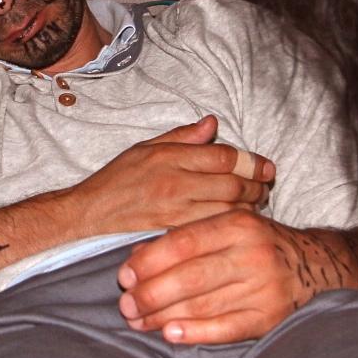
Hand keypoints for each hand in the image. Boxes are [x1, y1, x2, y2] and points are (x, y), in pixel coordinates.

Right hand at [64, 116, 274, 235]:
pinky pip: (212, 229)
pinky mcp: (173, 234)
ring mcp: (174, 211)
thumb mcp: (146, 147)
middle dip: (256, 187)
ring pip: (227, 209)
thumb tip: (214, 124)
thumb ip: (183, 137)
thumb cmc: (118, 179)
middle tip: (266, 188)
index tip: (267, 168)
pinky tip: (235, 223)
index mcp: (171, 157)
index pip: (224, 157)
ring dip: (248, 208)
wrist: (89, 213)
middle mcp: (175, 183)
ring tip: (256, 205)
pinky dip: (229, 225)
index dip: (252, 162)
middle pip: (232, 184)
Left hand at [116, 209, 322, 343]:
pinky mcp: (270, 317)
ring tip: (139, 322)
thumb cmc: (258, 245)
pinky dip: (196, 332)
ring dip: (164, 316)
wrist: (316, 266)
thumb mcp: (228, 228)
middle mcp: (253, 253)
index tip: (124, 274)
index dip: (150, 260)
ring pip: (204, 304)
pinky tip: (171, 335)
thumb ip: (186, 238)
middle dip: (152, 293)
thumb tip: (137, 257)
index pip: (185, 242)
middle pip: (191, 276)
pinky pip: (227, 328)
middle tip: (126, 304)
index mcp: (239, 224)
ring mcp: (264, 287)